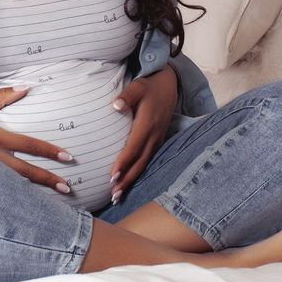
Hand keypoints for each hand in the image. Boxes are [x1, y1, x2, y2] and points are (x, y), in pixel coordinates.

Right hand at [0, 87, 74, 194]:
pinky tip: (30, 206)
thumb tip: (27, 87)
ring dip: (35, 194)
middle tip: (68, 187)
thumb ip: (3, 95)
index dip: (49, 151)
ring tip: (55, 202)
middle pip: (25, 172)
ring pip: (14, 186)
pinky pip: (1, 192)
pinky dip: (16, 198)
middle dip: (47, 179)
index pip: (28, 144)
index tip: (68, 156)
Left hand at [109, 66, 177, 201]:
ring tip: (118, 196)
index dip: (123, 162)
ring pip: (144, 164)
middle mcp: (154, 135)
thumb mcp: (138, 86)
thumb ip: (127, 95)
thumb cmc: (150, 85)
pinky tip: (128, 181)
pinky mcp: (157, 141)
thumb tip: (115, 105)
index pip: (134, 147)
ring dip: (132, 180)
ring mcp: (157, 139)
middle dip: (127, 179)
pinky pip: (147, 160)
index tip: (112, 176)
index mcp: (147, 124)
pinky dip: (137, 172)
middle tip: (114, 196)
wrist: (169, 84)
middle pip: (139, 162)